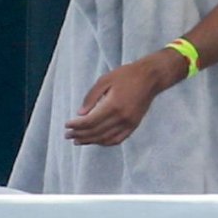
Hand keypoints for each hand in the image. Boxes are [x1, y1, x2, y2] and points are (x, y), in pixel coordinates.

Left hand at [64, 54, 179, 145]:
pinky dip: (105, 142)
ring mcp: (130, 123)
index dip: (76, 126)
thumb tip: (80, 114)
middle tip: (67, 135)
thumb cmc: (126, 75)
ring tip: (77, 141)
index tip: (66, 126)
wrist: (151, 78)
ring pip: (106, 138)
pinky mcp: (134, 125)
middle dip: (80, 135)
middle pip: (96, 132)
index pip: (90, 121)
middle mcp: (122, 117)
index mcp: (113, 105)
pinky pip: (118, 139)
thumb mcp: (104, 80)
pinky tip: (96, 141)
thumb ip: (91, 97)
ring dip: (90, 141)